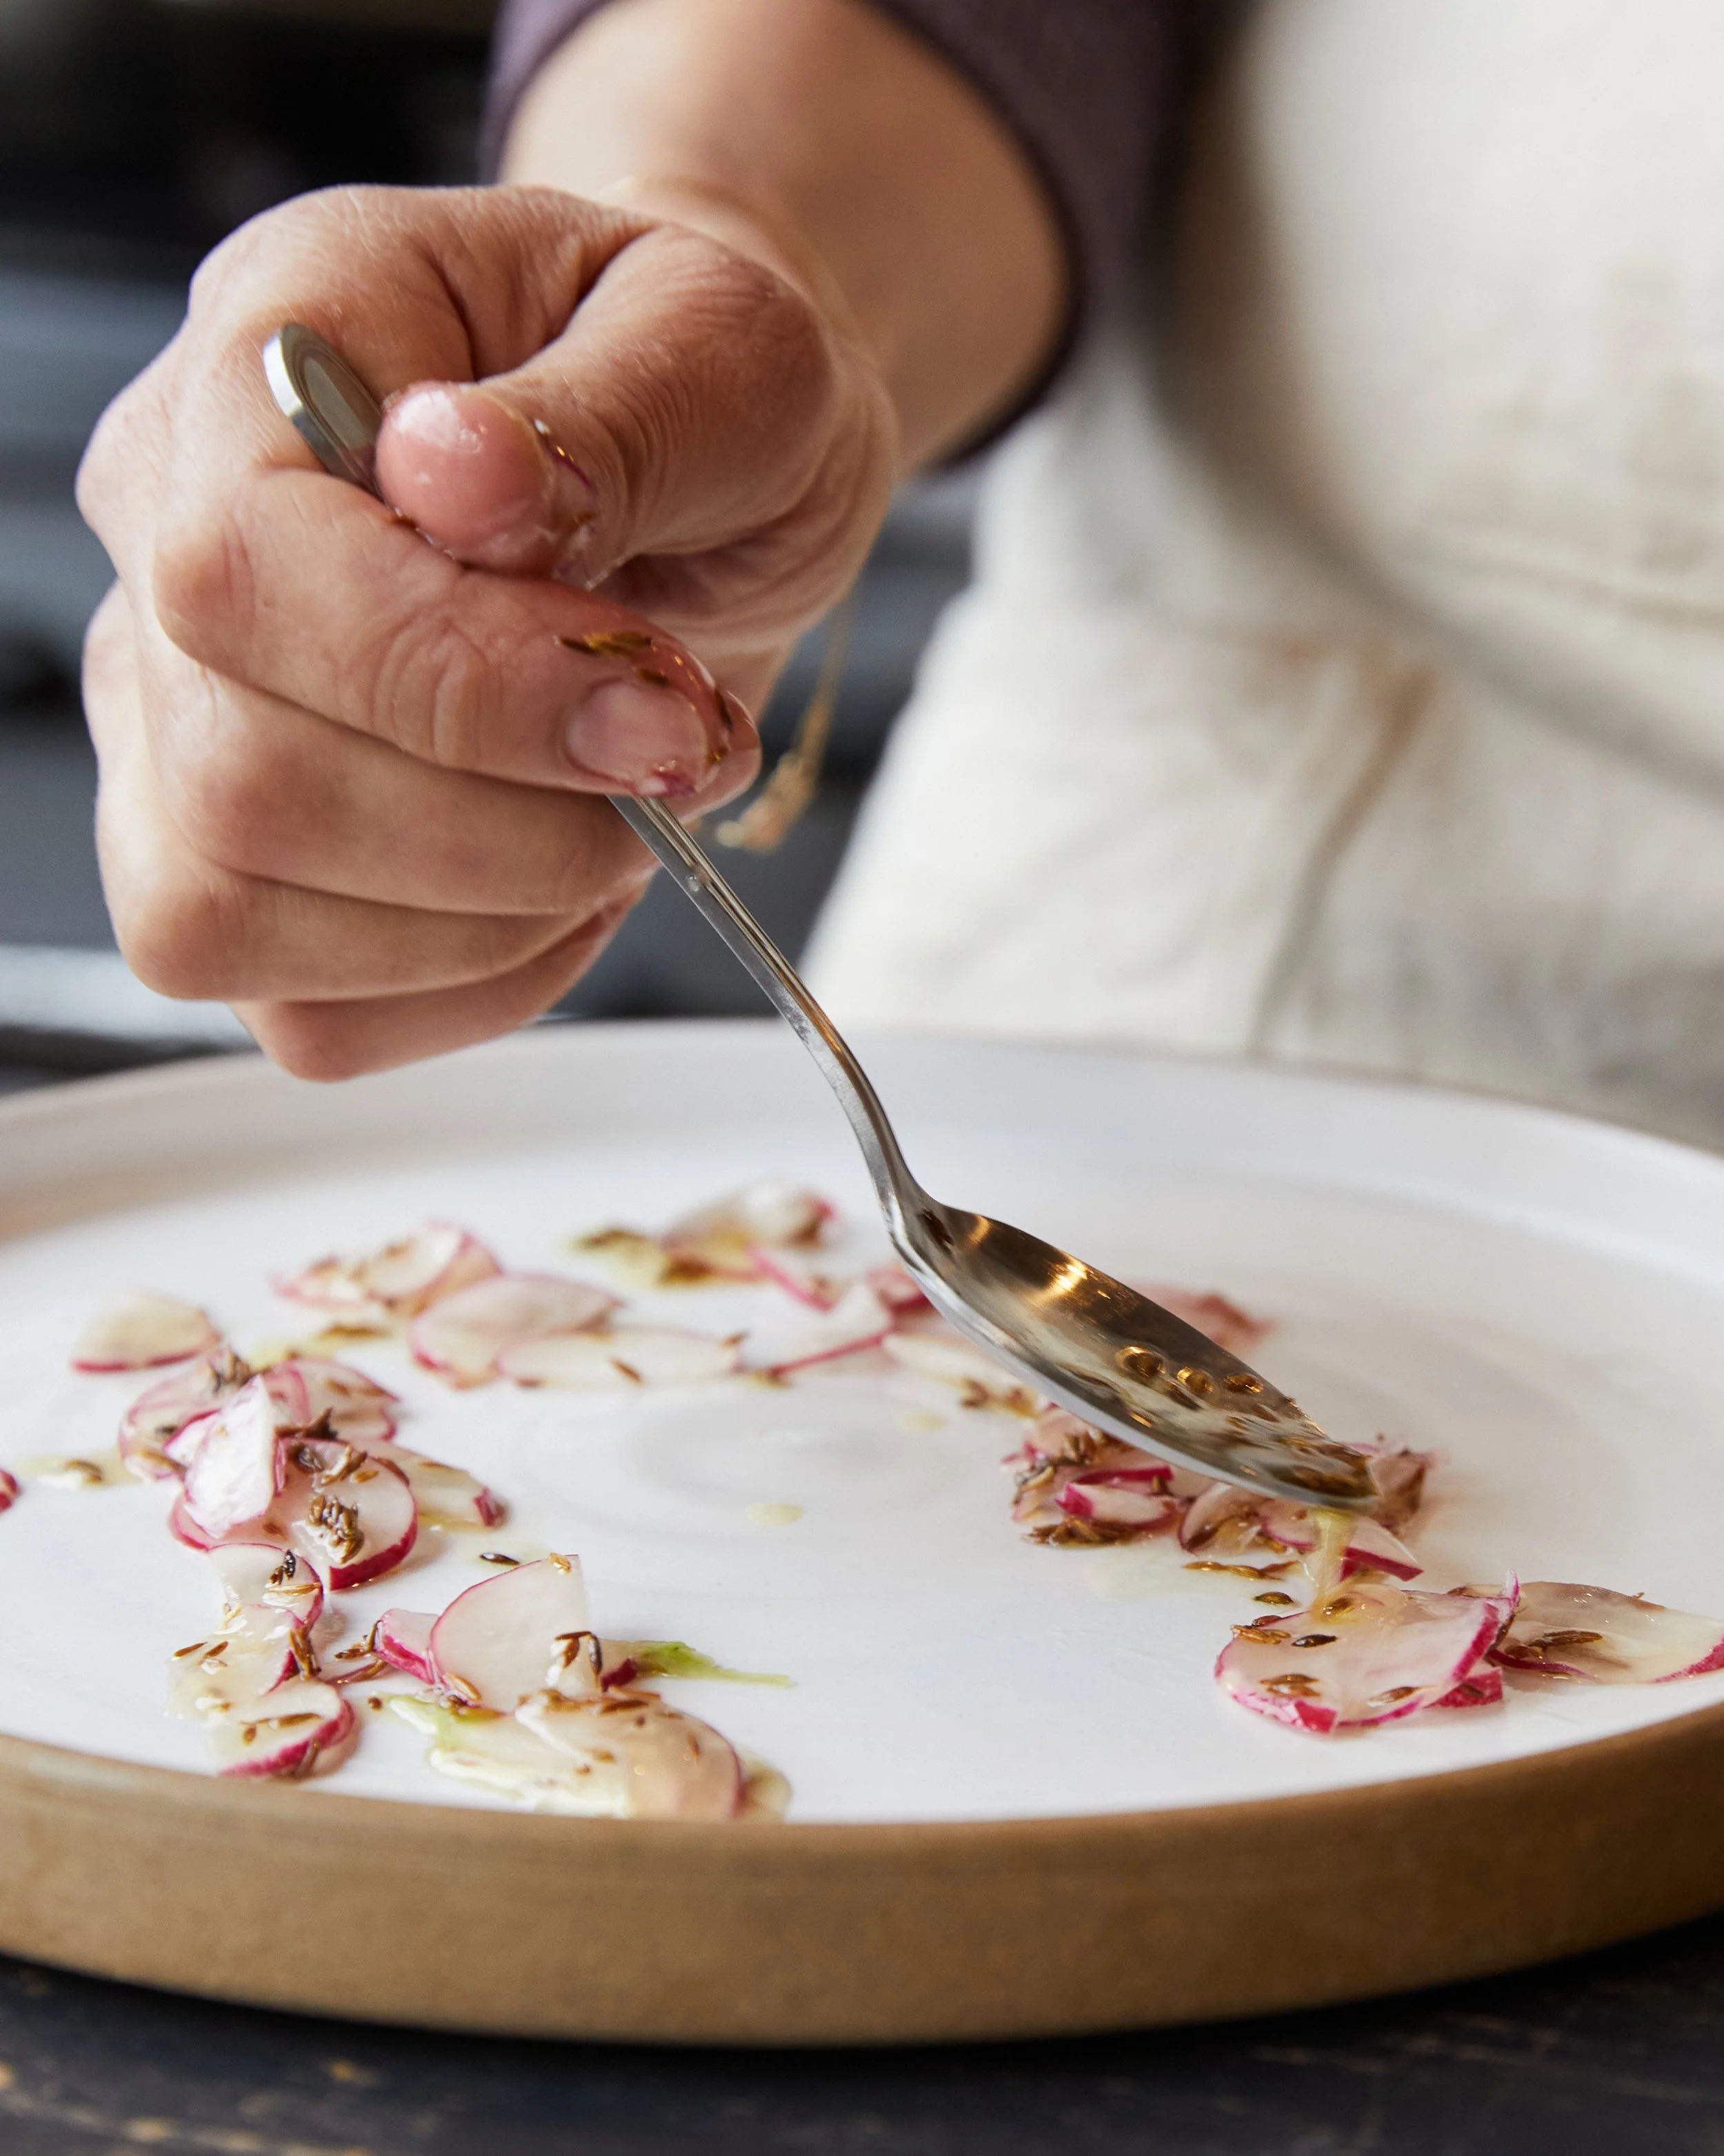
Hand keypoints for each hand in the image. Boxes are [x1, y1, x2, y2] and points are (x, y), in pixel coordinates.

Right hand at [77, 180, 898, 1076]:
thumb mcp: (729, 350)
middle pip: (241, 785)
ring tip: (626, 813)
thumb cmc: (700, 394)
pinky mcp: (231, 859)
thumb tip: (458, 479)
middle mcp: (168, 534)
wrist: (708, 462)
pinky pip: (302, 1012)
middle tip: (677, 754)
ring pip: (232, 919)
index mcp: (271, 360)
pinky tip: (564, 887)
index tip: (655, 710)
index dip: (458, 690)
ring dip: (494, 917)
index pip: (244, 574)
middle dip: (515, 828)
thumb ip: (614, 411)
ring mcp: (171, 713)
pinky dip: (472, 983)